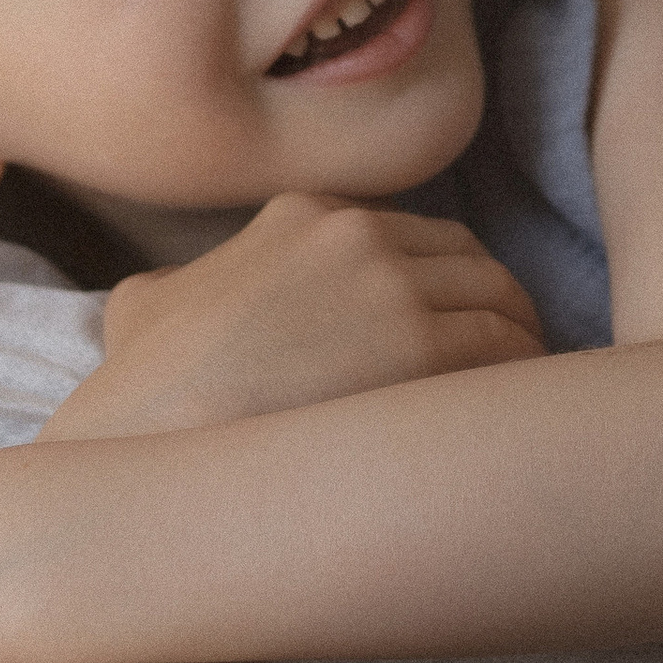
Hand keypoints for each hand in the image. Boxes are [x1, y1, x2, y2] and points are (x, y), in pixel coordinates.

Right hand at [50, 196, 545, 444]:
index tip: (452, 325)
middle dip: (491, 307)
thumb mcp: (146, 303)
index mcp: (303, 215)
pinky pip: (505, 350)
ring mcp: (391, 286)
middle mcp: (356, 235)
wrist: (141, 447)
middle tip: (504, 362)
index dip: (440, 285)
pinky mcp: (418, 347)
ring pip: (500, 299)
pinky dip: (523, 378)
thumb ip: (186, 284)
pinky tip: (515, 419)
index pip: (411, 235)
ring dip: (518, 343)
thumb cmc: (139, 395)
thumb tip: (184, 296)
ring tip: (520, 397)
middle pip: (468, 261)